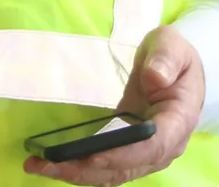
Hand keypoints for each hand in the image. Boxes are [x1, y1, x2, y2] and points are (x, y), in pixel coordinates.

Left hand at [25, 27, 203, 183]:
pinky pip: (106, 167)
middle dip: (87, 168)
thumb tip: (155, 77)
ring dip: (78, 173)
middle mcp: (165, 146)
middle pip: (126, 167)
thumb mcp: (172, 45)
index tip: (94, 155)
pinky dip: (81, 168)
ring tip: (39, 166)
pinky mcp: (129, 152)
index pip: (154, 146)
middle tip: (49, 164)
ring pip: (113, 173)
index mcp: (178, 121)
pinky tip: (53, 164)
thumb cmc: (175, 56)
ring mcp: (146, 154)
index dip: (124, 154)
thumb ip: (166, 58)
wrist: (176, 70)